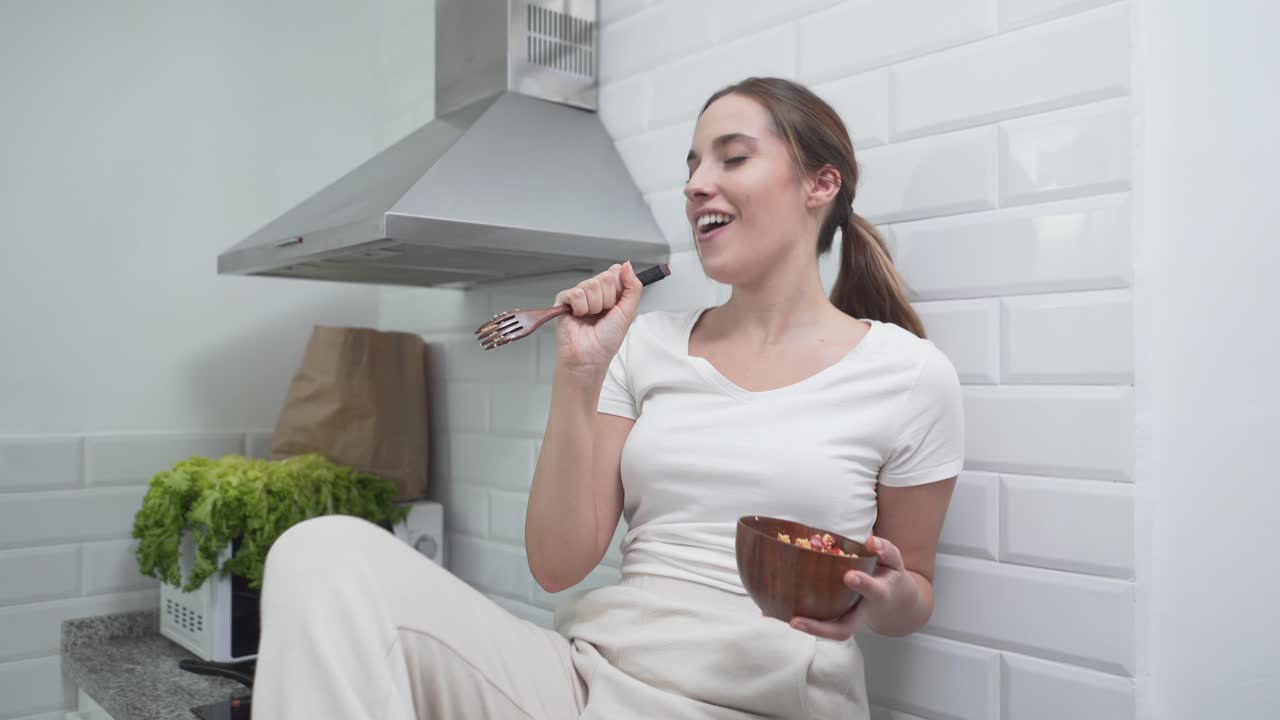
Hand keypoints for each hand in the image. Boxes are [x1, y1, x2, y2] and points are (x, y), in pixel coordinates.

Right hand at [553, 261, 643, 372]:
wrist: (590, 356)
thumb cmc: (607, 339)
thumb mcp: (628, 312)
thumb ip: (633, 287)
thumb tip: (627, 264)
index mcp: (610, 292)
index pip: (616, 272)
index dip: (618, 288)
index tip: (616, 304)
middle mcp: (595, 291)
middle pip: (605, 277)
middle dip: (607, 299)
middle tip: (602, 314)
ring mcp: (579, 294)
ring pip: (591, 285)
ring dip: (595, 306)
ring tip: (590, 318)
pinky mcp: (564, 300)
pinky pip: (576, 292)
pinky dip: (581, 307)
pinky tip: (579, 316)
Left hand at [787, 535, 916, 640]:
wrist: (897, 604)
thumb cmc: (890, 577)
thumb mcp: (894, 562)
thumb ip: (885, 550)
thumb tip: (870, 541)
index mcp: (880, 594)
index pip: (874, 591)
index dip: (863, 584)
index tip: (849, 576)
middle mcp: (863, 613)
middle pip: (845, 627)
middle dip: (822, 627)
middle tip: (797, 621)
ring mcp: (850, 620)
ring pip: (832, 632)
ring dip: (810, 629)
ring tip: (789, 620)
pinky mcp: (840, 622)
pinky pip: (824, 626)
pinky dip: (803, 622)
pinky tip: (778, 613)